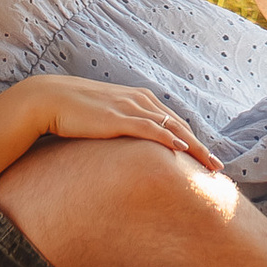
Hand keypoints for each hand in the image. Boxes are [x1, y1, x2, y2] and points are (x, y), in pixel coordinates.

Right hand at [24, 76, 219, 167]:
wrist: (49, 99)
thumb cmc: (75, 111)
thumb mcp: (106, 117)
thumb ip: (122, 125)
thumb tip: (128, 146)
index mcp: (139, 99)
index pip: (174, 121)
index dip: (193, 140)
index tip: (207, 158)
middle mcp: (140, 100)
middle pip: (180, 125)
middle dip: (201, 147)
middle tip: (218, 167)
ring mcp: (130, 108)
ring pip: (171, 128)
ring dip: (194, 147)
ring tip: (209, 165)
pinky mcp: (117, 118)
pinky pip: (148, 129)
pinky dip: (167, 137)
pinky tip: (180, 149)